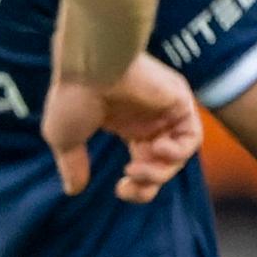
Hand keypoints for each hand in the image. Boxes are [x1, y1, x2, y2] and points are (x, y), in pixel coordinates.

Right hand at [43, 52, 201, 201]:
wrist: (89, 66)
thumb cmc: (72, 97)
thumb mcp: (64, 139)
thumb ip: (72, 165)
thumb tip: (73, 190)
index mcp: (126, 126)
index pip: (143, 163)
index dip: (137, 185)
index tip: (118, 188)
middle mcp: (149, 120)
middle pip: (163, 165)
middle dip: (148, 185)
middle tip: (127, 187)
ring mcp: (165, 112)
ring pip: (179, 156)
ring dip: (160, 172)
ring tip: (136, 169)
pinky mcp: (179, 102)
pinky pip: (191, 137)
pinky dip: (177, 151)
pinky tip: (156, 148)